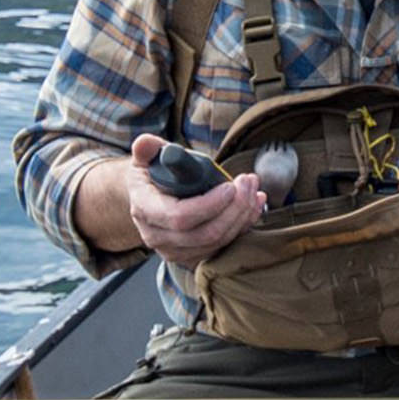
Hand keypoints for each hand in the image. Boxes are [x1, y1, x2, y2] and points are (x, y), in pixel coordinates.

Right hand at [124, 134, 264, 266]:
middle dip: (234, 208)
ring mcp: (174, 250)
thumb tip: (144, 143)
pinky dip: (243, 226)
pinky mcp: (192, 255)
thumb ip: (148, 149)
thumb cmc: (152, 174)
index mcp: (145, 210)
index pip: (179, 217)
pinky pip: (223, 246)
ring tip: (253, 189)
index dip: (209, 205)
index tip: (230, 187)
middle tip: (248, 182)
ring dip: (242, 215)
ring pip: (217, 242)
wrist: (148, 198)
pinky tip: (253, 205)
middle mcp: (157, 236)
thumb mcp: (146, 157)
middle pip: (205, 233)